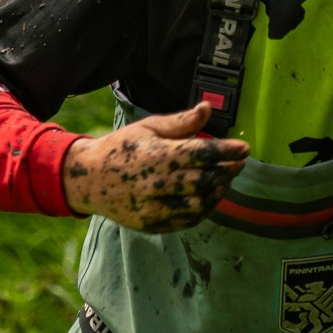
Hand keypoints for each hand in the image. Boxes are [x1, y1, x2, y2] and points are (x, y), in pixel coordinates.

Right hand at [60, 102, 248, 232]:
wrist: (88, 180)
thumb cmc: (121, 148)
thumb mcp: (148, 127)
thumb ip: (181, 122)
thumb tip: (207, 108)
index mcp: (157, 155)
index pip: (201, 154)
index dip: (227, 151)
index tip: (244, 148)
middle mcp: (156, 184)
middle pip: (205, 180)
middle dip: (227, 171)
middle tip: (239, 162)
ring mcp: (154, 207)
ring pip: (199, 203)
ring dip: (218, 192)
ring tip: (225, 179)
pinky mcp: (152, 223)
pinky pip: (186, 220)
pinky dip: (203, 209)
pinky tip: (209, 197)